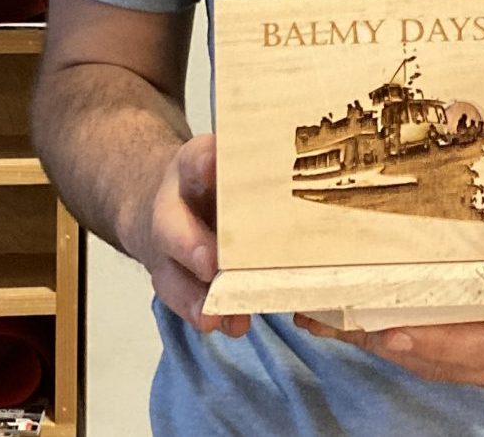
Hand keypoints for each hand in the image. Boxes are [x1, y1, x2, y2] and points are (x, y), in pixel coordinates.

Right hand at [124, 133, 250, 337]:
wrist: (169, 203)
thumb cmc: (217, 182)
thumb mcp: (230, 162)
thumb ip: (259, 166)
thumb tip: (315, 166)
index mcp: (192, 167)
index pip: (196, 159)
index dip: (204, 163)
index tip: (214, 167)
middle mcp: (172, 206)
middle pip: (172, 226)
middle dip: (192, 245)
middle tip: (211, 264)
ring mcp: (168, 248)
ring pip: (172, 273)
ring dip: (196, 296)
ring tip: (215, 315)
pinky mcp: (171, 278)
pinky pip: (184, 299)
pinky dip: (205, 314)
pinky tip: (230, 325)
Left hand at [294, 181, 483, 391]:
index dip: (437, 338)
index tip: (388, 327)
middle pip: (450, 360)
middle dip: (391, 340)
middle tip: (336, 317)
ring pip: (434, 365)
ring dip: (381, 343)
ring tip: (329, 317)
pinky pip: (434, 358)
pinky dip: (392, 340)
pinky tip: (350, 321)